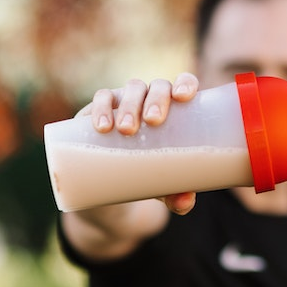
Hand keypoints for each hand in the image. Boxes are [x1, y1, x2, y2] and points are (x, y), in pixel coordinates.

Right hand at [76, 72, 199, 214]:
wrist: (110, 183)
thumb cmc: (149, 174)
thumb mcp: (164, 186)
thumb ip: (177, 194)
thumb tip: (185, 203)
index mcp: (175, 108)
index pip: (185, 83)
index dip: (186, 83)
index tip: (184, 97)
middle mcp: (152, 99)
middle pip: (158, 86)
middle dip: (156, 99)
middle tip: (153, 121)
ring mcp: (126, 101)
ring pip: (131, 89)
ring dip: (129, 105)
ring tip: (126, 129)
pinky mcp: (100, 109)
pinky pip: (102, 99)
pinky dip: (102, 108)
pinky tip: (102, 127)